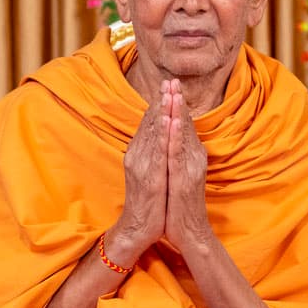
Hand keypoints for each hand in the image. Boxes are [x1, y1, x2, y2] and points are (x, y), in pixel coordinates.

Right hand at [109, 83, 170, 261]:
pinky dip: (162, 135)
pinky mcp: (149, 178)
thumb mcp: (151, 172)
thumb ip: (154, 153)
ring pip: (153, 133)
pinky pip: (157, 153)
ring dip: (162, 111)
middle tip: (170, 80)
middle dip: (161, 101)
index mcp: (139, 153)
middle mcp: (137, 155)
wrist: (139, 228)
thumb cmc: (149, 201)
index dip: (159, 103)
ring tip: (169, 93)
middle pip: (150, 123)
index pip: (149, 123)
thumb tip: (161, 136)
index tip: (168, 85)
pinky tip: (167, 121)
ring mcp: (142, 166)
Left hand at [161, 81, 212, 256]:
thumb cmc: (179, 204)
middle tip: (172, 79)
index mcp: (191, 155)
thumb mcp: (178, 174)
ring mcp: (190, 168)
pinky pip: (177, 154)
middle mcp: (193, 158)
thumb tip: (172, 138)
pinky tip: (172, 121)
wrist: (187, 231)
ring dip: (178, 112)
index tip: (169, 84)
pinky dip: (175, 136)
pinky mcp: (183, 179)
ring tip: (173, 93)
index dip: (177, 104)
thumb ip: (178, 155)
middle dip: (177, 101)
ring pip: (182, 135)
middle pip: (184, 124)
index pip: (183, 125)